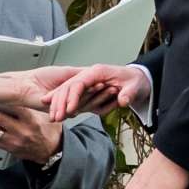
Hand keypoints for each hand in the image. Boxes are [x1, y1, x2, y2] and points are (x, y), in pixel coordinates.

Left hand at [0, 100, 61, 164]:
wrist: (51, 151)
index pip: (13, 108)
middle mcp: (22, 131)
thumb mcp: (46, 114)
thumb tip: (23, 89)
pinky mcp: (9, 148)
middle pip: (0, 120)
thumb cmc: (47, 130)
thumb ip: (34, 104)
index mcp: (31, 120)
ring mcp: (15, 141)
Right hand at [29, 63, 151, 123]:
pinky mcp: (86, 88)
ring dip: (58, 103)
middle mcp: (89, 75)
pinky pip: (70, 94)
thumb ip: (128, 94)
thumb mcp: (135, 87)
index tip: (69, 111)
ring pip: (66, 90)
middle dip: (59, 102)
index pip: (79, 83)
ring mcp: (86, 81)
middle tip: (53, 117)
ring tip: (51, 116)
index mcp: (98, 72)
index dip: (73, 97)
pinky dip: (61, 102)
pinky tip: (53, 110)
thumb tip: (122, 100)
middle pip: (68, 87)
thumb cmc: (135, 80)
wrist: (137, 78)